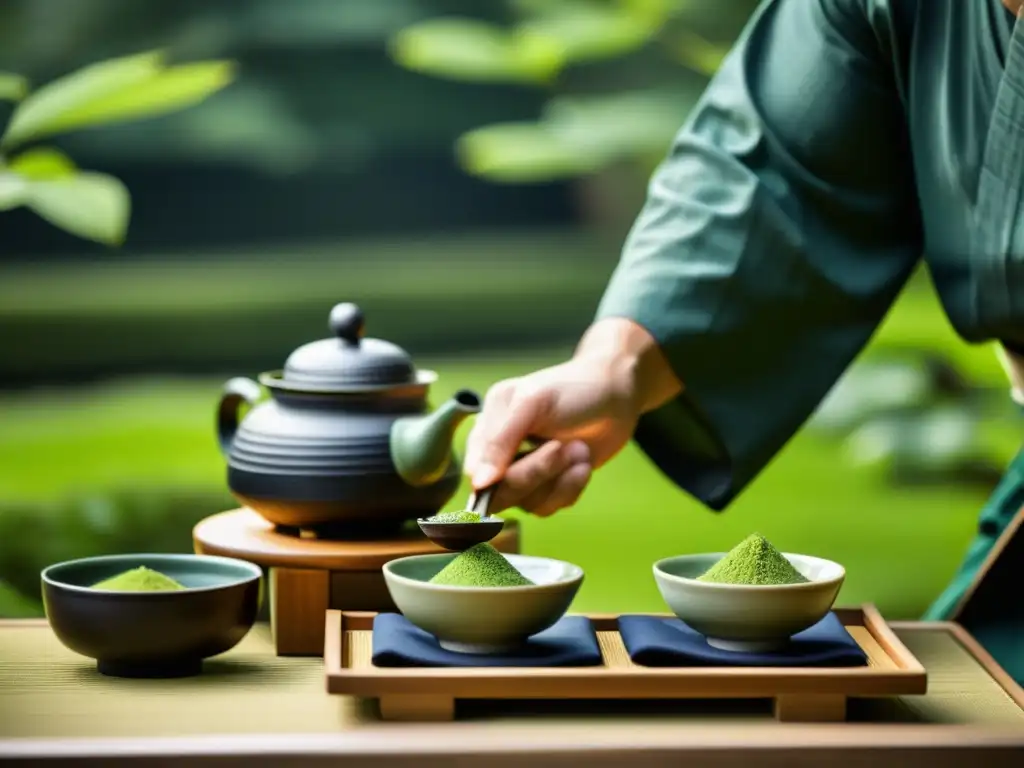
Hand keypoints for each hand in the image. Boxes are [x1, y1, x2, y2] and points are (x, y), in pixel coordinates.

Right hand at [463, 318, 682, 516]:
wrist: (617, 395)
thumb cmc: (573, 389)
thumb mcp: (532, 402)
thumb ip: (501, 440)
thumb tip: (479, 482)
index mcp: (489, 427)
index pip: (475, 471)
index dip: (495, 478)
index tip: (520, 464)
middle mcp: (504, 454)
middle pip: (501, 493)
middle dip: (536, 473)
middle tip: (561, 447)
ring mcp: (528, 472)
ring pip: (528, 503)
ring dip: (560, 478)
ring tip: (578, 449)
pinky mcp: (552, 485)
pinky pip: (551, 506)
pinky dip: (571, 487)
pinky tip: (584, 462)